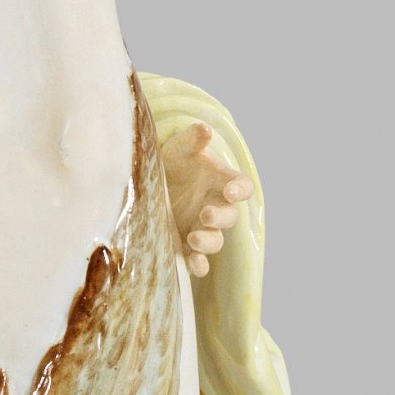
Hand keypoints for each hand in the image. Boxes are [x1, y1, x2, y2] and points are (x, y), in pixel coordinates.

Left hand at [159, 122, 253, 277]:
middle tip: (206, 214)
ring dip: (208, 242)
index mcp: (221, 181)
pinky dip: (198, 265)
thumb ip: (191, 140)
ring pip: (216, 240)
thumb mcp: (178, 149)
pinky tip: (192, 265)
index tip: (231, 191)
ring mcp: (203, 228)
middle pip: (230, 217)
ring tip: (193, 238)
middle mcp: (217, 206)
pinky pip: (199, 260)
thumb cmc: (174, 162)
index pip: (242, 185)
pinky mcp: (187, 245)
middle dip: (220, 217)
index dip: (241, 190)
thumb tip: (204, 129)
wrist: (153, 182)